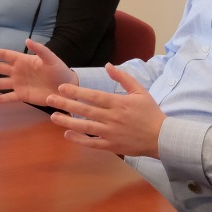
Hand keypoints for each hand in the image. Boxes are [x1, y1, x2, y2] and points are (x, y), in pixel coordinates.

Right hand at [0, 39, 77, 105]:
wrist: (66, 88)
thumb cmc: (59, 70)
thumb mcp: (51, 59)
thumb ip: (39, 50)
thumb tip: (27, 40)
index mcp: (23, 60)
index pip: (5, 55)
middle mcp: (18, 72)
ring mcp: (19, 84)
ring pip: (0, 83)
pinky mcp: (23, 95)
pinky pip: (9, 97)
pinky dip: (0, 100)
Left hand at [47, 62, 165, 157]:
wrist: (161, 137)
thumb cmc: (150, 112)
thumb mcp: (140, 90)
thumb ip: (123, 77)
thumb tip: (108, 65)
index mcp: (118, 103)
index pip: (93, 96)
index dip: (76, 91)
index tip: (62, 87)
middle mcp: (112, 118)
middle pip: (85, 110)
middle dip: (66, 103)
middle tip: (49, 99)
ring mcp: (111, 133)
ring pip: (85, 127)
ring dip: (68, 121)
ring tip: (53, 117)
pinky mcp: (111, 146)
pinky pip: (92, 143)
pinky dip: (79, 139)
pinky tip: (67, 134)